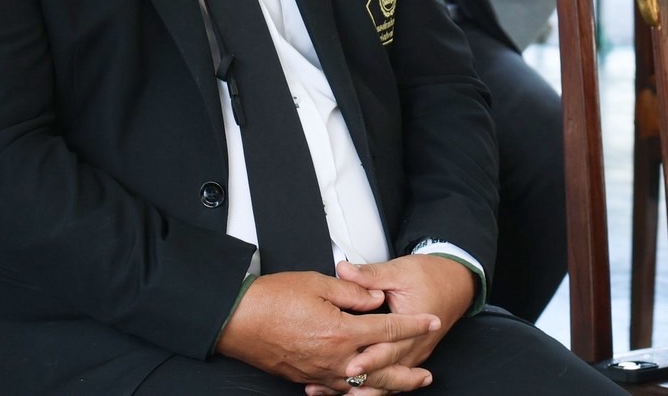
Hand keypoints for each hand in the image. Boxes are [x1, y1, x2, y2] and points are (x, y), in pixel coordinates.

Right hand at [214, 271, 439, 391]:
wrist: (237, 320)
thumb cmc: (273, 299)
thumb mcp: (318, 283)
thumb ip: (354, 292)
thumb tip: (376, 300)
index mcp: (341, 332)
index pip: (388, 330)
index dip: (413, 325)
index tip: (430, 322)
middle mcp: (334, 359)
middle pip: (382, 371)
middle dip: (408, 374)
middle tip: (427, 376)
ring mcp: (320, 372)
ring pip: (362, 387)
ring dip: (386, 388)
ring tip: (403, 387)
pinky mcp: (306, 377)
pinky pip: (338, 391)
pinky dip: (355, 393)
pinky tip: (363, 391)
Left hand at [335, 255, 476, 376]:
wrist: (457, 284)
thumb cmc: (432, 277)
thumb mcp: (399, 271)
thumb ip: (370, 275)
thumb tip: (344, 270)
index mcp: (413, 324)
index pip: (389, 347)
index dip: (368, 358)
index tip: (350, 365)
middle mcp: (415, 345)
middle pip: (388, 369)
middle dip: (364, 378)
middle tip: (342, 379)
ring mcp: (414, 355)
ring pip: (391, 380)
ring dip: (368, 387)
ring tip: (341, 392)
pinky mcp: (411, 357)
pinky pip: (393, 378)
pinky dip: (374, 385)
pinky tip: (352, 390)